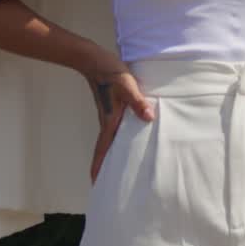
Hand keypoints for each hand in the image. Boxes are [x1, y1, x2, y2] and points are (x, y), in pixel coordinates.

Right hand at [78, 44, 154, 184]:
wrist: (96, 61)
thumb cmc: (111, 73)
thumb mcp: (127, 87)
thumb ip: (138, 102)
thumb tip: (149, 118)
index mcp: (109, 122)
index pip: (102, 150)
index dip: (98, 167)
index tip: (95, 183)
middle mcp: (108, 123)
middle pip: (105, 151)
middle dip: (105, 168)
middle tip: (110, 184)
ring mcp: (110, 117)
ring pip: (111, 142)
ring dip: (113, 155)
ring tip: (121, 169)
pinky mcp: (114, 110)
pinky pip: (117, 131)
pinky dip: (121, 141)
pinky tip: (132, 141)